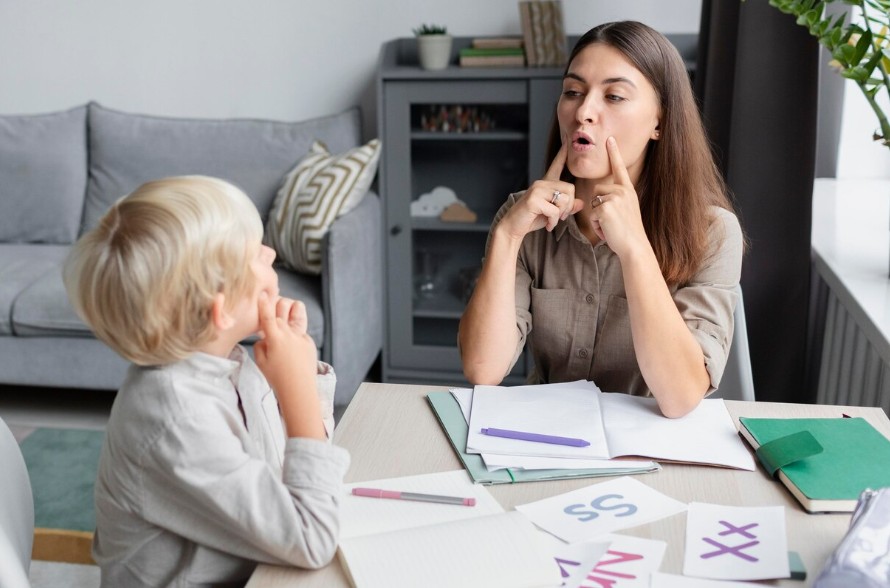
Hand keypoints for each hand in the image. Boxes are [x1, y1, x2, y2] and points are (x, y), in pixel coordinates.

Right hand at [253, 293, 317, 400]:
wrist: (299, 389)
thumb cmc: (276, 378)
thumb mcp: (260, 362)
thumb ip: (260, 345)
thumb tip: (264, 338)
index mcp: (274, 337)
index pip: (267, 315)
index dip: (264, 302)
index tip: (262, 293)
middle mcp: (288, 333)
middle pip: (282, 308)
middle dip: (276, 304)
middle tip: (273, 308)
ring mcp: (301, 336)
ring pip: (297, 311)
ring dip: (291, 308)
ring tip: (286, 314)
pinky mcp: (309, 341)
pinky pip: (301, 330)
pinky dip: (295, 332)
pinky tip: (292, 345)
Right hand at [497, 143, 585, 239]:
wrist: (513, 227)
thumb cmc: (532, 218)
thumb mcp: (553, 213)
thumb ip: (566, 207)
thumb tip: (581, 203)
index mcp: (546, 184)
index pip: (556, 165)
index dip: (562, 153)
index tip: (567, 139)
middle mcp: (541, 183)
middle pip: (570, 188)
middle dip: (569, 206)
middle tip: (561, 216)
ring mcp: (537, 190)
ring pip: (564, 200)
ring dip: (561, 215)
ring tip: (552, 220)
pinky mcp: (533, 200)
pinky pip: (554, 211)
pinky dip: (554, 221)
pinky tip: (548, 224)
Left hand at [588, 137, 648, 258]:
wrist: (635, 246)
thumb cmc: (629, 232)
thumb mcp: (626, 211)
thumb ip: (617, 200)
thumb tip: (601, 198)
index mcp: (628, 191)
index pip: (619, 168)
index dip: (614, 153)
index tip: (609, 139)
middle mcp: (622, 191)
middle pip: (597, 190)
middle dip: (598, 207)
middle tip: (612, 221)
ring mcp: (614, 198)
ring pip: (593, 203)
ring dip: (597, 217)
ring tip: (611, 226)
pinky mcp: (605, 208)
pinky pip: (592, 214)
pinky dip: (597, 225)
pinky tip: (608, 230)